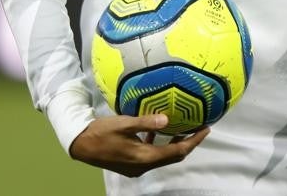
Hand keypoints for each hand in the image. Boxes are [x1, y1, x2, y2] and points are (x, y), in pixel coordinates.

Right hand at [68, 114, 209, 177]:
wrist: (80, 145)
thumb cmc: (101, 132)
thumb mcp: (123, 124)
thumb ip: (145, 122)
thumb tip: (166, 119)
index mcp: (145, 157)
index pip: (177, 151)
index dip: (193, 141)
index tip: (205, 129)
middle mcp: (144, 166)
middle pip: (173, 156)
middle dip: (187, 142)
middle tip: (198, 127)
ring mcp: (137, 167)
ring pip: (163, 156)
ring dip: (173, 144)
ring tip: (182, 127)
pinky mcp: (131, 164)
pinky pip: (152, 156)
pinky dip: (159, 145)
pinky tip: (156, 132)